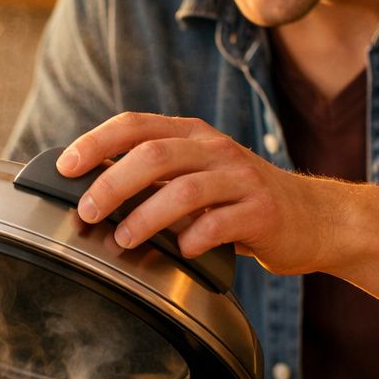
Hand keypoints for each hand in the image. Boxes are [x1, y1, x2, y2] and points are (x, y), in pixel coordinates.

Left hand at [55, 112, 337, 274]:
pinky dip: (193, 240)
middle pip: (154, 155)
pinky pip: (220, 224)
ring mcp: (241, 178)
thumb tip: (90, 191)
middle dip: (111, 183)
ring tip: (124, 239)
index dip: (95, 142)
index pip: (135, 125)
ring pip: (184, 189)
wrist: (313, 219)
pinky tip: (182, 252)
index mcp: (192, 135)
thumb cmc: (240, 202)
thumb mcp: (196, 177)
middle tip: (87, 211)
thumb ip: (154, 179)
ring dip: (145, 216)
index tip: (65, 167)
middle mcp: (214, 149)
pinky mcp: (262, 212)